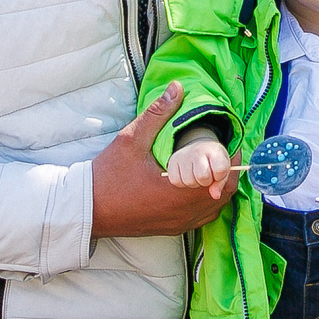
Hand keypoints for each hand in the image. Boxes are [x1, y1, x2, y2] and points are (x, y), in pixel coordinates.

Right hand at [90, 84, 233, 238]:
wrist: (87, 209)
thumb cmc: (108, 176)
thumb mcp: (131, 140)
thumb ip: (157, 114)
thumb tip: (177, 88)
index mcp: (179, 191)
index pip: (222, 176)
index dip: (230, 158)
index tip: (230, 142)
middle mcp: (184, 212)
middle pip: (224, 194)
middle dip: (228, 172)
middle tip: (224, 152)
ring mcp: (179, 223)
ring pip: (215, 208)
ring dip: (220, 188)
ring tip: (214, 167)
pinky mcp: (172, 229)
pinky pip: (202, 218)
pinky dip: (208, 203)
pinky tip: (199, 187)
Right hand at [167, 138, 231, 188]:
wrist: (199, 148)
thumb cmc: (213, 163)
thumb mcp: (222, 170)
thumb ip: (220, 183)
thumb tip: (215, 196)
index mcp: (214, 151)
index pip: (220, 170)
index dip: (220, 177)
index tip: (217, 172)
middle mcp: (198, 150)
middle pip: (202, 177)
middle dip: (206, 181)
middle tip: (206, 175)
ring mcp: (183, 155)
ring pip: (188, 181)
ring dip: (194, 183)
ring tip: (196, 175)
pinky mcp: (172, 161)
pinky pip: (176, 181)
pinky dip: (182, 182)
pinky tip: (187, 175)